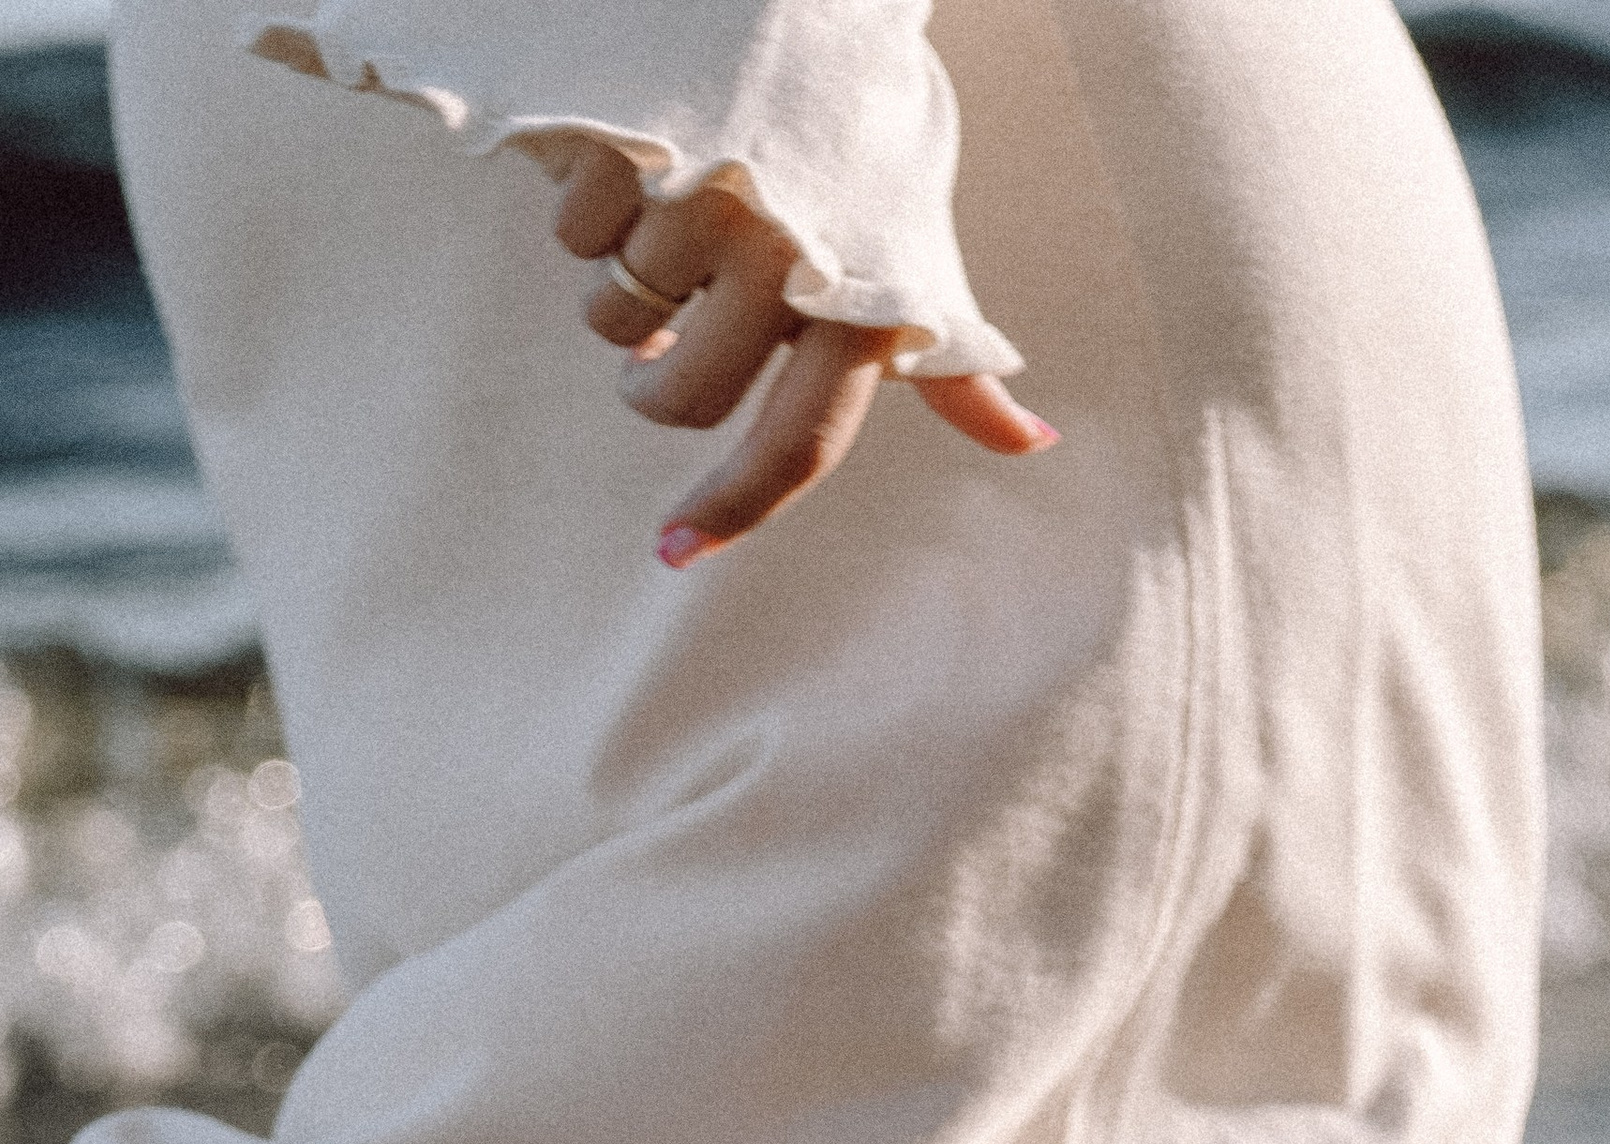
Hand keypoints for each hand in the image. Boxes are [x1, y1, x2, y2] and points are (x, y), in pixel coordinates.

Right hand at [538, 137, 1054, 559]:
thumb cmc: (858, 127)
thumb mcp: (913, 236)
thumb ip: (948, 355)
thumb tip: (1032, 444)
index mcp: (856, 291)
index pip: (796, 443)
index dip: (733, 510)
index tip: (675, 551)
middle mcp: (786, 256)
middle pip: (681, 398)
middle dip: (656, 380)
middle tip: (664, 332)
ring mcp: (700, 202)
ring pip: (617, 319)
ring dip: (624, 284)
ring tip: (662, 214)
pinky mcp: (627, 148)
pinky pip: (577, 239)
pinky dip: (590, 212)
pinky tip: (630, 163)